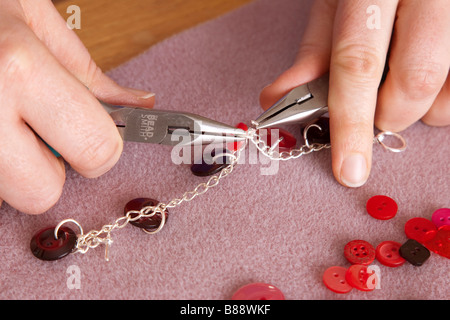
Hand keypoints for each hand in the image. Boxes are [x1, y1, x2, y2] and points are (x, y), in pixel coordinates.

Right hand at [0, 0, 154, 213]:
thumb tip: (137, 105)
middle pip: (43, 192)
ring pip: (7, 192)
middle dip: (53, 167)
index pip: (96, 150)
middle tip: (41, 125)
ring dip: (17, 164)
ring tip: (5, 113)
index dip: (103, 146)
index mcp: (18, 70)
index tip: (96, 129)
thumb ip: (87, 72)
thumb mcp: (33, 15)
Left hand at [260, 0, 448, 186]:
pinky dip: (443, 99)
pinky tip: (431, 78)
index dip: (351, 122)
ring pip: (448, 95)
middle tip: (376, 107)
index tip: (349, 170)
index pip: (358, 61)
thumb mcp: (335, 2)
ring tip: (405, 81)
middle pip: (414, 80)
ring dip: (422, 107)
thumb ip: (315, 50)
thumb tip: (278, 99)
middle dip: (389, 114)